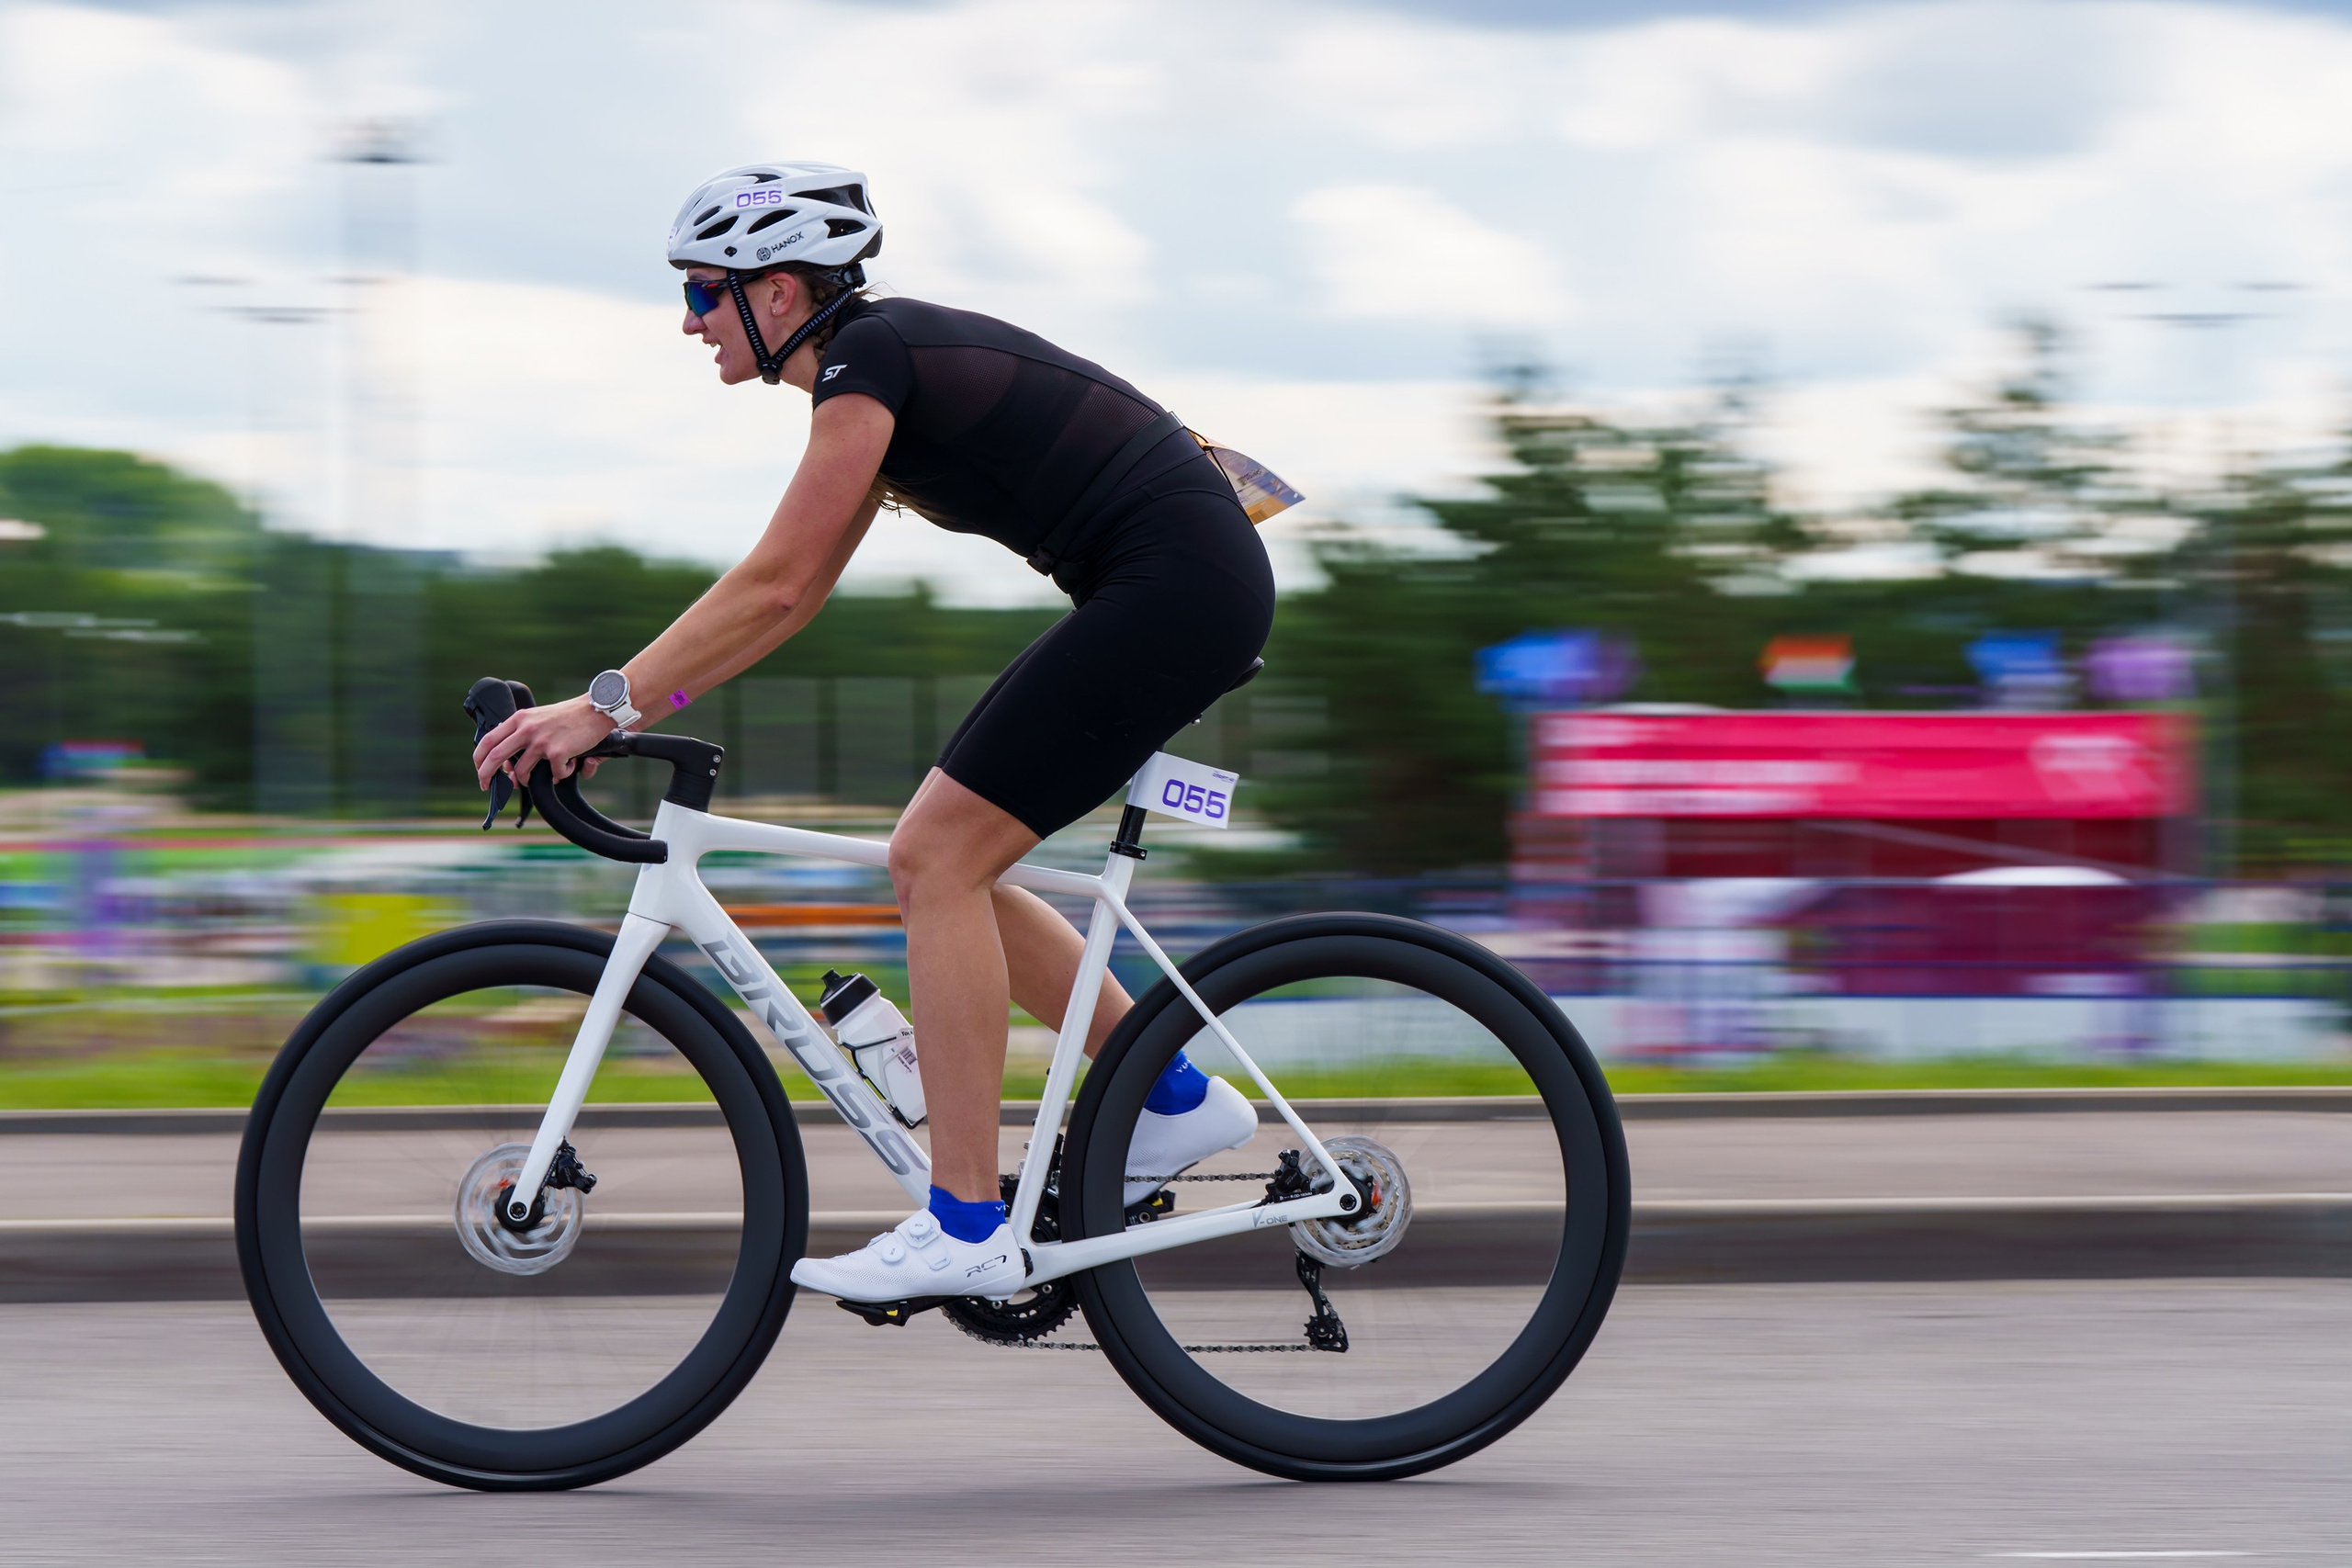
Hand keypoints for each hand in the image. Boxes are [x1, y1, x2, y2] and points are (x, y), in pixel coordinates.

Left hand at [472, 694, 616, 791]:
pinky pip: (553, 774)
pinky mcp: (558, 752)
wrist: (594, 710)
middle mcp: (527, 729)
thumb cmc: (567, 716)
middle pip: (496, 756)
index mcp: (519, 719)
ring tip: (538, 777)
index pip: (488, 740)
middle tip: (486, 785)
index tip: (480, 770)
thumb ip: (520, 735)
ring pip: (522, 771)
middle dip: (486, 775)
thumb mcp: (537, 718)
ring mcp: (542, 741)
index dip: (479, 758)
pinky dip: (560, 776)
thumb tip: (509, 763)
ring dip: (527, 780)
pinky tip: (567, 767)